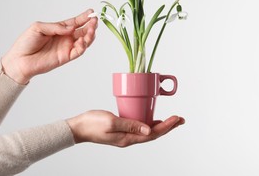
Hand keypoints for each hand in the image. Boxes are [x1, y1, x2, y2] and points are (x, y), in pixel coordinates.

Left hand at [2, 9, 97, 83]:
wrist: (20, 60)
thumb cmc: (26, 43)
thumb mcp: (39, 27)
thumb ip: (56, 27)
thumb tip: (71, 28)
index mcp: (60, 29)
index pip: (75, 22)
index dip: (84, 17)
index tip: (91, 12)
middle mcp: (65, 38)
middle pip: (83, 30)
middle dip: (91, 25)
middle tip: (95, 20)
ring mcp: (67, 47)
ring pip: (84, 41)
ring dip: (90, 35)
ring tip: (92, 29)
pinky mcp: (66, 57)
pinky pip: (79, 51)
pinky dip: (84, 46)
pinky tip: (83, 40)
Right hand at [65, 110, 184, 146]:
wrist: (78, 127)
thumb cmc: (92, 124)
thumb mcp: (112, 122)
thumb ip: (131, 125)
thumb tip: (148, 129)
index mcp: (128, 138)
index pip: (152, 134)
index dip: (166, 126)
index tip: (177, 119)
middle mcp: (129, 139)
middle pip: (153, 134)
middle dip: (168, 127)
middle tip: (180, 120)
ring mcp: (125, 135)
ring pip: (148, 131)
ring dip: (161, 126)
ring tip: (172, 120)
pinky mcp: (122, 130)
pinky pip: (140, 128)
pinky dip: (150, 124)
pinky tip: (153, 120)